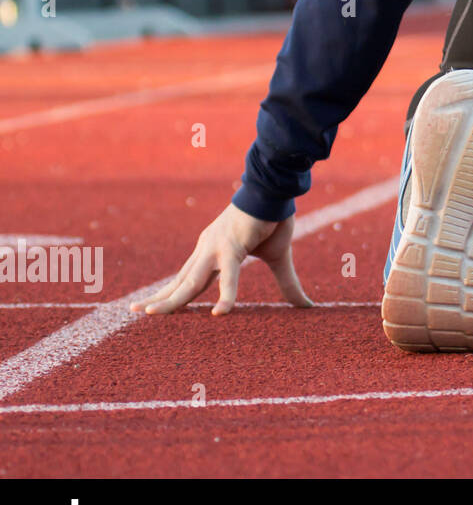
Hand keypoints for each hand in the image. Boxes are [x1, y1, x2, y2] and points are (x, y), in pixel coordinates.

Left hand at [130, 202, 312, 315]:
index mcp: (213, 250)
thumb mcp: (278, 259)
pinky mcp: (233, 247)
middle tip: (134, 312)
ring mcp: (217, 248)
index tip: (150, 306)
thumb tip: (305, 306)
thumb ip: (286, 284)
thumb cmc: (274, 218)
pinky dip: (225, 295)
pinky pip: (228, 276)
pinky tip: (220, 313)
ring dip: (172, 300)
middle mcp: (208, 250)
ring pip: (191, 282)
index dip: (171, 293)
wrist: (277, 190)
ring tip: (150, 314)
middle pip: (180, 282)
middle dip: (159, 298)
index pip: (187, 278)